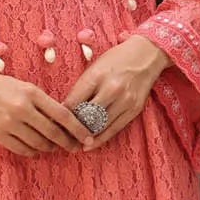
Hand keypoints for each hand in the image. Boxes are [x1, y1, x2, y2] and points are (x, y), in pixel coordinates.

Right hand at [0, 58, 92, 156]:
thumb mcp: (20, 85)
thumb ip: (39, 100)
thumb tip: (61, 120)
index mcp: (30, 92)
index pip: (62, 114)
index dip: (78, 128)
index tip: (87, 136)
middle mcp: (21, 108)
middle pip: (54, 132)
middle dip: (68, 143)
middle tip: (75, 148)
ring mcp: (9, 123)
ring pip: (39, 143)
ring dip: (49, 148)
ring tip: (54, 147)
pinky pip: (22, 149)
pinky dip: (33, 151)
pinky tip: (36, 149)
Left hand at [62, 35, 172, 149]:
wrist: (147, 55)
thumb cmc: (116, 59)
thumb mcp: (94, 67)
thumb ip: (81, 88)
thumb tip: (64, 109)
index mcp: (97, 75)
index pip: (73, 102)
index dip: (60, 116)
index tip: (52, 123)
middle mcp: (112, 89)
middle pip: (85, 117)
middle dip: (71, 129)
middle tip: (59, 138)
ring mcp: (125, 101)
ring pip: (99, 126)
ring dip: (84, 137)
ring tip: (72, 144)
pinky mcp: (134, 110)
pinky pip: (114, 129)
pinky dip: (100, 139)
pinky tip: (89, 145)